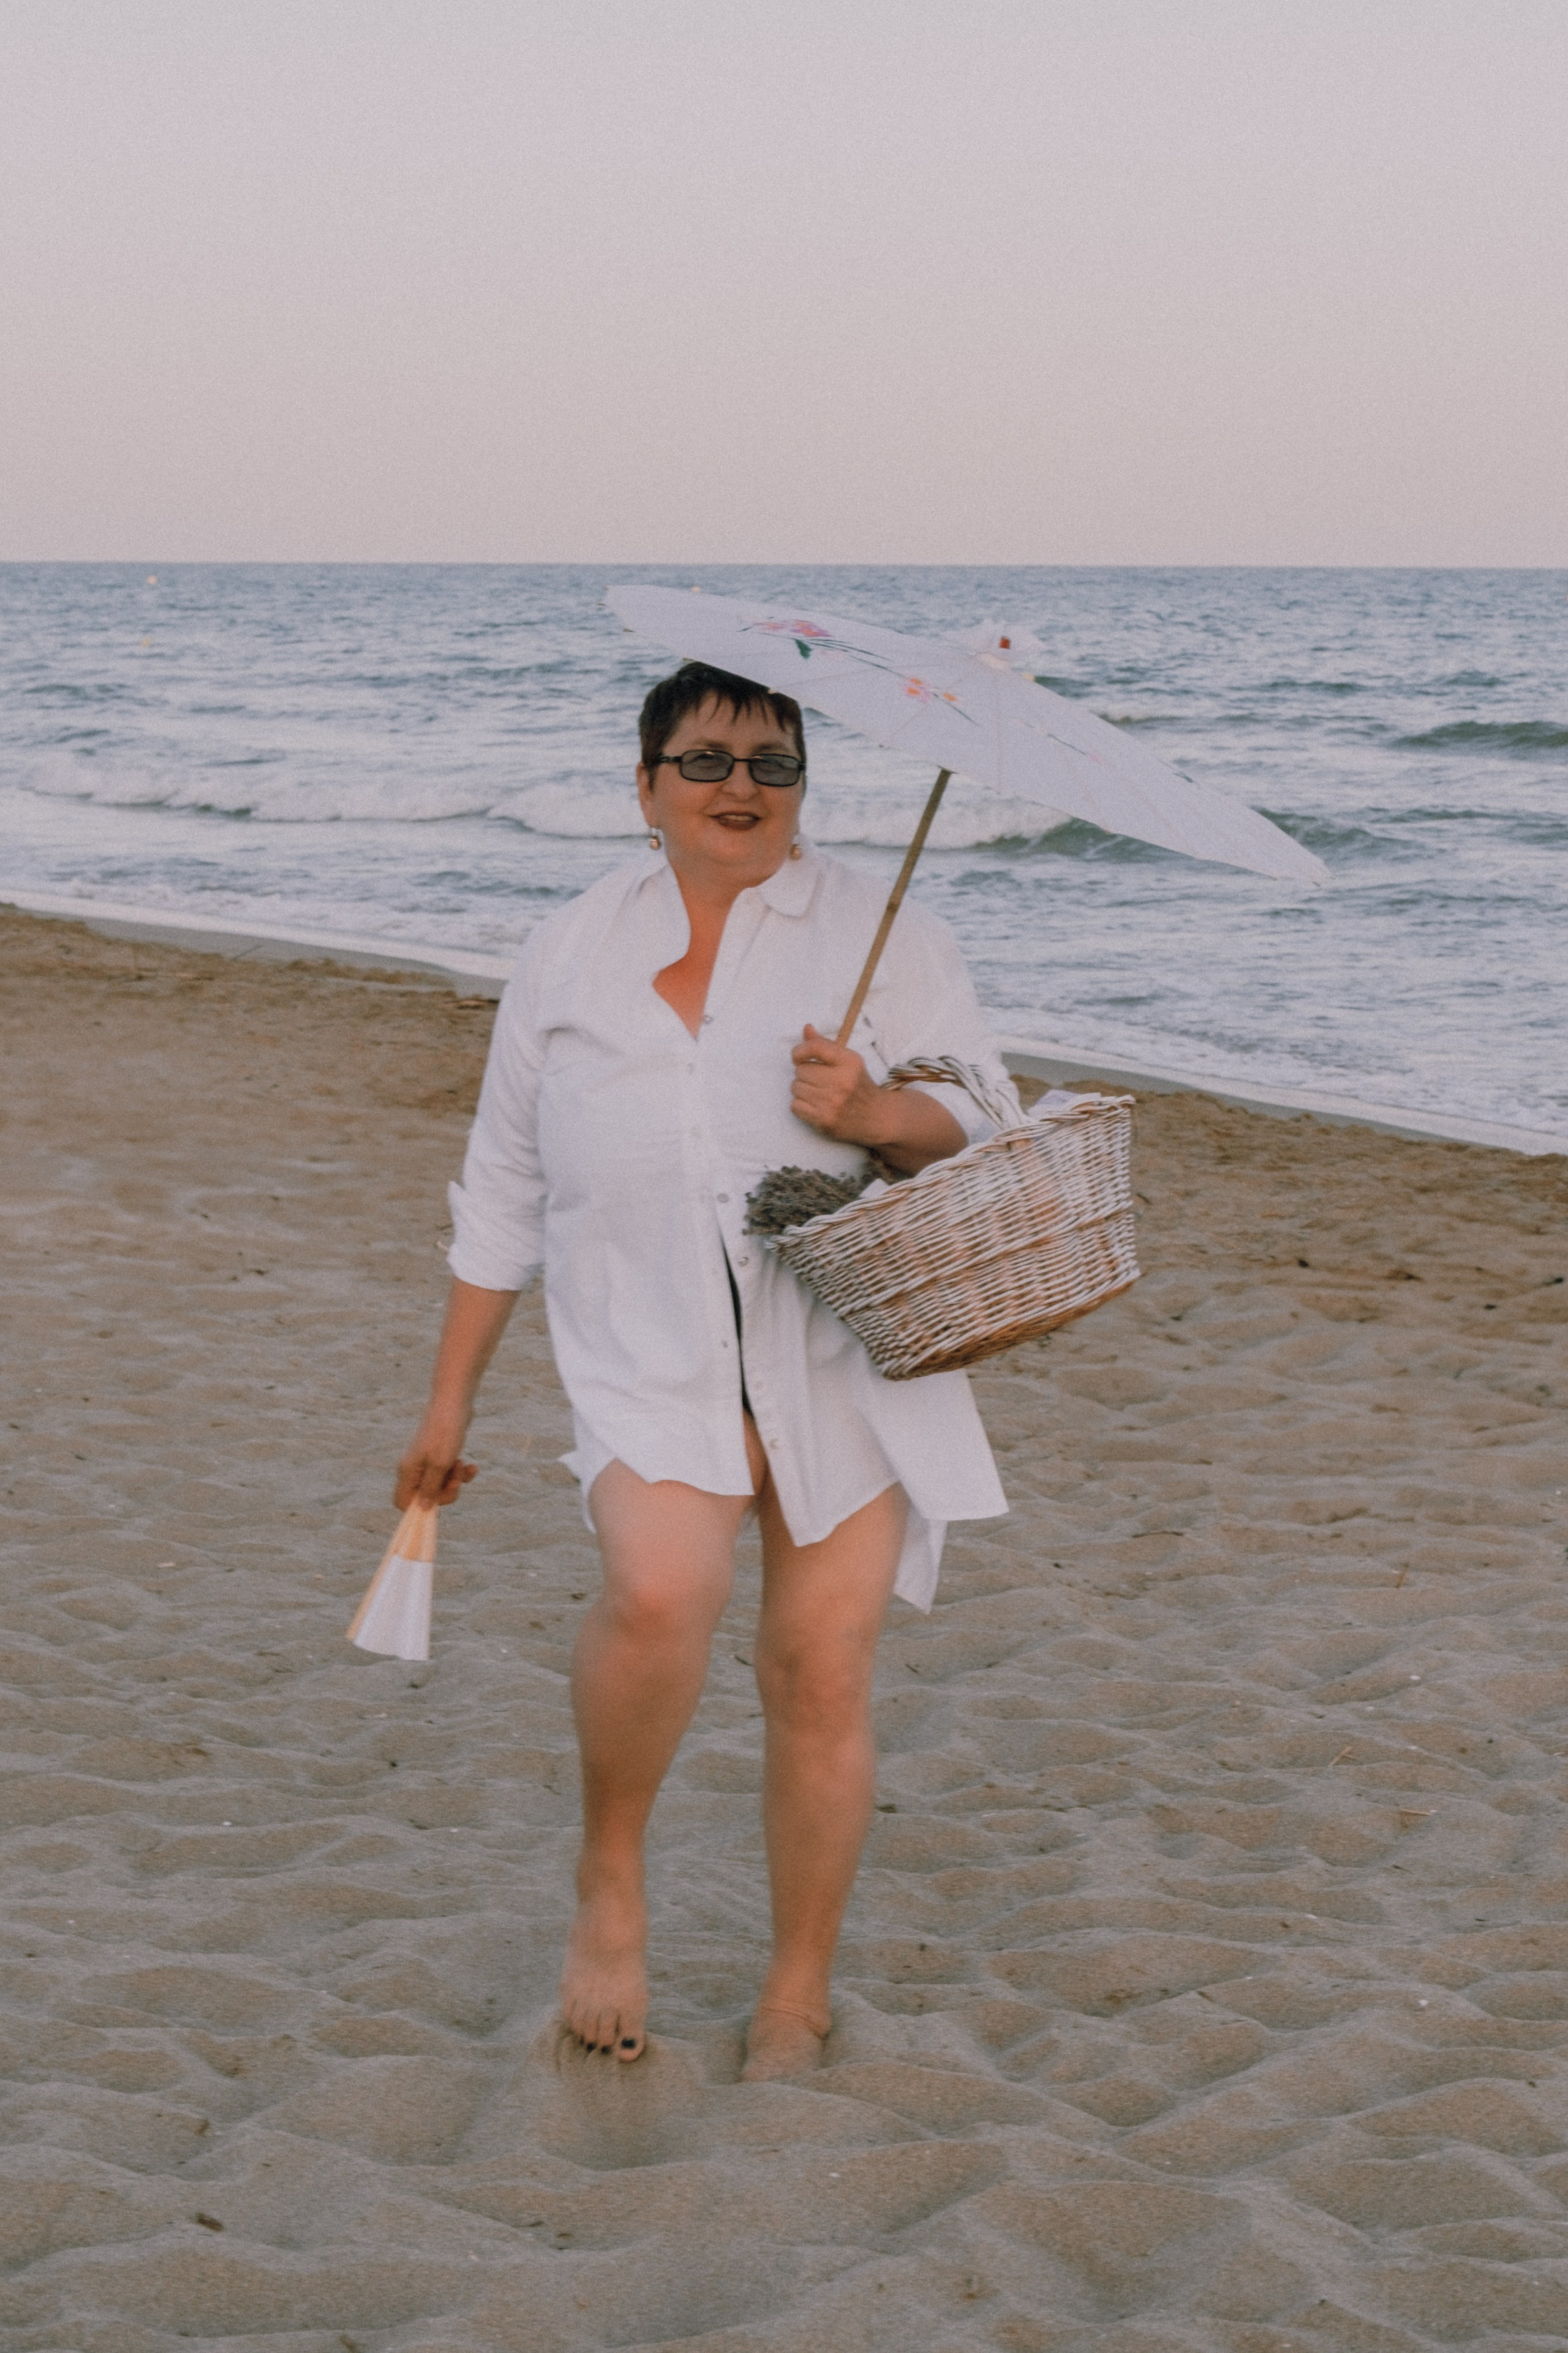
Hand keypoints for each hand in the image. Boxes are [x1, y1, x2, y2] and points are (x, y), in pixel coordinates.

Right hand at [395, 1404, 478, 1509]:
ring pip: (441, 1484)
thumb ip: (431, 1488)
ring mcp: (427, 1460)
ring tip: (463, 1466)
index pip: (402, 1502)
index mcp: (407, 1471)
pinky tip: (473, 1466)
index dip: (418, 1508)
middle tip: (456, 1481)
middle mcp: (414, 1467)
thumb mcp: (440, 1465)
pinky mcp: (441, 1453)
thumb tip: (423, 1509)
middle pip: (426, 1496)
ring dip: (456, 1480)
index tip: (438, 1502)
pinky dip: (461, 1472)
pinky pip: (450, 1472)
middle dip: (445, 1492)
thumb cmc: (445, 1432)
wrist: (455, 1402)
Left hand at [789, 1025, 889, 1145]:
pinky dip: (801, 1106)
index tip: (798, 1057)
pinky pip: (795, 1106)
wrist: (876, 1117)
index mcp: (849, 1062)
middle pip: (801, 1070)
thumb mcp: (848, 1061)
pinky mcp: (824, 1120)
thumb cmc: (857, 1085)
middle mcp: (841, 1081)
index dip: (800, 1050)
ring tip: (818, 1094)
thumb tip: (807, 1028)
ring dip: (802, 1090)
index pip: (815, 1047)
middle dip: (806, 1074)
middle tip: (819, 1081)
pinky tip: (815, 1106)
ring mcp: (832, 1102)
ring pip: (796, 1087)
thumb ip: (825, 1044)